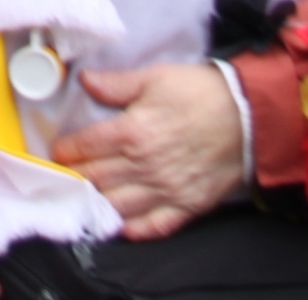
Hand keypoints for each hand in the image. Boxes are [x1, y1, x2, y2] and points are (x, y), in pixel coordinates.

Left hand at [54, 64, 245, 240]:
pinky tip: (121, 226)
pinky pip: (154, 225)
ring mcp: (165, 189)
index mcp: (133, 130)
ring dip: (97, 203)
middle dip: (75, 177)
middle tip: (64, 176)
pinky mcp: (187, 205)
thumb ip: (117, 84)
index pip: (86, 146)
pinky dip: (134, 230)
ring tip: (85, 198)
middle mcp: (144, 164)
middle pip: (96, 178)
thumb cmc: (202, 92)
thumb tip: (85, 80)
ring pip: (118, 205)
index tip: (58, 152)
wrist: (249, 115)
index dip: (66, 150)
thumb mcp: (156, 77)